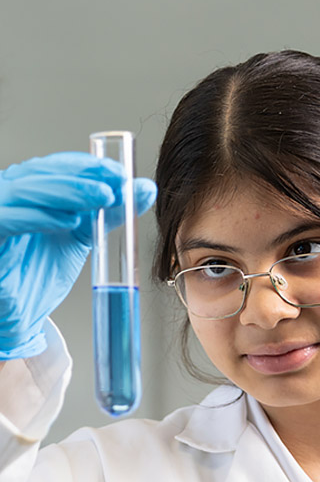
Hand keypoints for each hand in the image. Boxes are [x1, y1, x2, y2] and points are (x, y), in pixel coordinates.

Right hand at [0, 152, 156, 358]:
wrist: (20, 315)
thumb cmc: (40, 274)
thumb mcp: (83, 237)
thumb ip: (110, 212)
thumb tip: (145, 189)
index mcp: (31, 189)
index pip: (58, 165)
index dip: (90, 165)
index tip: (121, 173)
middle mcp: (9, 195)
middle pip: (43, 171)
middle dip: (83, 175)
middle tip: (116, 184)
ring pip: (26, 188)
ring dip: (68, 191)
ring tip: (102, 199)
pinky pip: (6, 218)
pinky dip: (38, 217)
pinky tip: (68, 222)